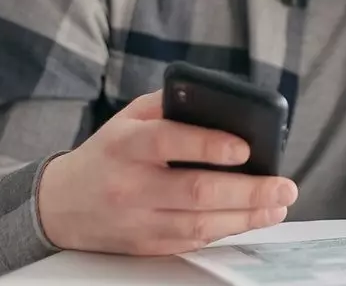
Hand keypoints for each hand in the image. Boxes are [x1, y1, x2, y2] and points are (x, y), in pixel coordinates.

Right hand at [37, 91, 296, 255]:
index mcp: (125, 145)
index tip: (245, 148)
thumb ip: (172, 104)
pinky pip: (193, 240)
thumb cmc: (110, 152)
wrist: (60, 204)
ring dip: (247, 216)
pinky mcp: (146, 245)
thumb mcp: (130, 118)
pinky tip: (254, 218)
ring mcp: (138, 220)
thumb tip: (225, 100)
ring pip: (199, 223)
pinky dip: (228, 229)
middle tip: (285, 186)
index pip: (168, 142)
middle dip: (247, 191)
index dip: (207, 145)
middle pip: (194, 192)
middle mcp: (130, 185)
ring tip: (279, 204)